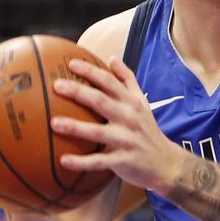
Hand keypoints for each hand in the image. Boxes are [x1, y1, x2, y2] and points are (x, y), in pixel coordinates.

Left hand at [52, 58, 184, 192]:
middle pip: (101, 101)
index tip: (71, 63)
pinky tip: (64, 161)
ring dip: (76, 127)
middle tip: (57, 86)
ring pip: (98, 132)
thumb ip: (127, 80)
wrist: (166, 162)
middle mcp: (130, 118)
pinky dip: (82, 162)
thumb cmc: (147, 129)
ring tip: (54, 123)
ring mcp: (126, 139)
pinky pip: (99, 161)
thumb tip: (113, 58)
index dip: (91, 71)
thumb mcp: (141, 102)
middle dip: (79, 92)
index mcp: (132, 103)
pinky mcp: (123, 160)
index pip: (110, 82)